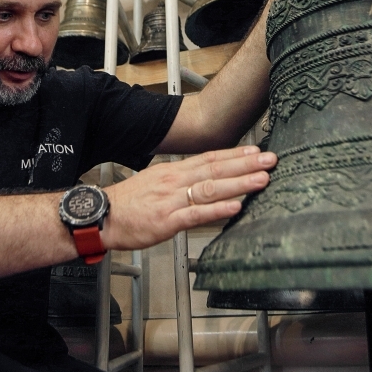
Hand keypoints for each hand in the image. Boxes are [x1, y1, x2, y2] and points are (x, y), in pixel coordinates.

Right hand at [102, 145, 276, 250]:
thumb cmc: (127, 204)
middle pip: (216, 169)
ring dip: (239, 183)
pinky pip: (196, 214)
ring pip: (211, 189)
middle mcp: (175, 181)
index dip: (234, 154)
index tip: (255, 150)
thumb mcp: (155, 183)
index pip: (209, 158)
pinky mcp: (168, 221)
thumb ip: (179, 182)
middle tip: (270, 160)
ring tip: (262, 179)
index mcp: (173, 172)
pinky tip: (235, 207)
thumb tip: (202, 181)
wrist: (101, 216)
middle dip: (246, 164)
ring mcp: (172, 200)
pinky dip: (218, 210)